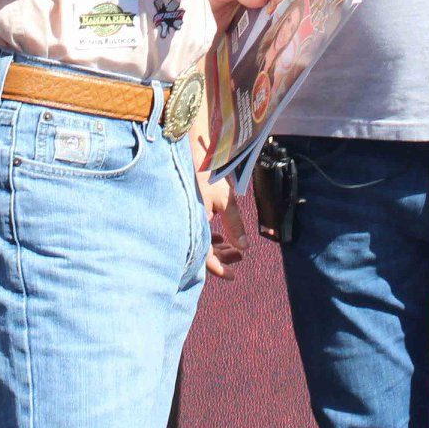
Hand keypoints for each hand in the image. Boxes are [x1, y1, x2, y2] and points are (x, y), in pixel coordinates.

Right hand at [194, 124, 246, 278]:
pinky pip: (196, 231)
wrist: (186, 152)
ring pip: (200, 242)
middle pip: (203, 252)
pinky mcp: (186, 210)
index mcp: (195, 226)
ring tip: (233, 247)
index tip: (232, 276)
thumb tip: (242, 247)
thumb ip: (234, 225)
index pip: (205, 259)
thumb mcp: (226, 200)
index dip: (219, 269)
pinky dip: (209, 236)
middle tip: (239, 257)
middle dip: (222, 257)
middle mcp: (187, 225)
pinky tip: (220, 236)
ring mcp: (185, 218)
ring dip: (217, 247)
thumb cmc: (207, 174)